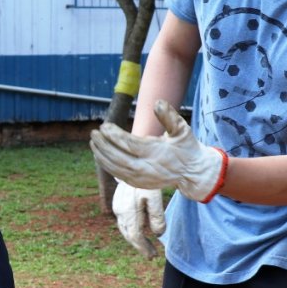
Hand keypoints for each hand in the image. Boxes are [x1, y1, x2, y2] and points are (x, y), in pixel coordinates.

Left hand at [90, 100, 228, 202]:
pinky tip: (100, 155)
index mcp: (157, 153)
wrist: (192, 173)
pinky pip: (118, 175)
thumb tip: (158, 103)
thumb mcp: (182, 129)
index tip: (104, 126)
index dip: (115, 136)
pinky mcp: (139, 184)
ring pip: (116, 168)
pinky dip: (107, 165)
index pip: (130, 144)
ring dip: (102, 156)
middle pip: (118, 158)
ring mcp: (142, 179)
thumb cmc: (186, 148)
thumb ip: (169, 116)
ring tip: (93, 142)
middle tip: (94, 133)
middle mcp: (147, 168)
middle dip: (104, 145)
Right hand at [112, 179, 165, 258]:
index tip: (152, 256)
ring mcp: (117, 206)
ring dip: (135, 239)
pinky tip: (139, 230)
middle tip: (151, 254)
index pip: (135, 236)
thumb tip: (158, 234)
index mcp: (128, 211)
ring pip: (124, 228)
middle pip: (128, 235)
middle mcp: (119, 211)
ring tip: (146, 245)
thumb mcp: (155, 196)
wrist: (133, 161)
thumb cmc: (147, 179)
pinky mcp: (118, 202)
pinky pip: (123, 221)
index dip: (143, 248)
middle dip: (140, 246)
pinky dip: (131, 229)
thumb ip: (157, 216)